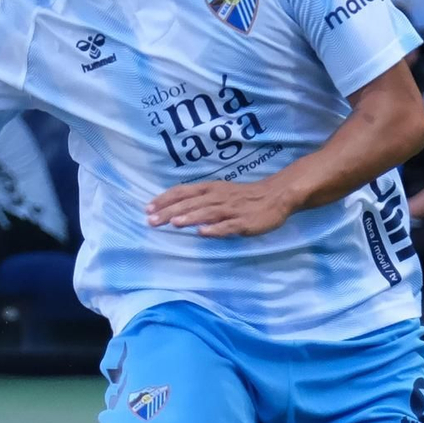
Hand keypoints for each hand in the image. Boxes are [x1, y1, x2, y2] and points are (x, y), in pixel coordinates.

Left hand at [146, 179, 293, 237]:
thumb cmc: (243, 196)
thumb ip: (199, 200)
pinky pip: (228, 226)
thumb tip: (175, 209)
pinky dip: (215, 229)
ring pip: (207, 213)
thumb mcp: (219, 192)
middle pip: (191, 203)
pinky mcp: (244, 222)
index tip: (147, 208)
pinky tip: (203, 233)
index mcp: (210, 189)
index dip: (165, 199)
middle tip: (151, 220)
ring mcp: (231, 210)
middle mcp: (218, 197)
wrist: (276, 196)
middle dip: (170, 211)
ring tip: (174, 224)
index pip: (183, 192)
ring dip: (190, 218)